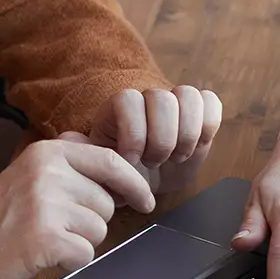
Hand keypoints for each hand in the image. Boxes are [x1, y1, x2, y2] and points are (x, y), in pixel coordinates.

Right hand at [0, 134, 154, 278]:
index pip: (110, 161)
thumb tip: (119, 167)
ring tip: (45, 237)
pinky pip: (85, 254)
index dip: (133, 183)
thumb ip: (69, 164)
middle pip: (106, 203)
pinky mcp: (44, 238)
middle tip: (55, 224)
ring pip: (98, 231)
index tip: (145, 199)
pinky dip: (69, 261)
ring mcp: (46, 205)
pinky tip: (44, 254)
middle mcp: (48, 173)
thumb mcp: (30, 172)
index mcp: (48, 152)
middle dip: (90, 221)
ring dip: (79, 242)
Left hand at [89, 85, 221, 194]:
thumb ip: (85, 153)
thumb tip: (68, 138)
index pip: (128, 99)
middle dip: (161, 138)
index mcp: (119, 108)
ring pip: (188, 96)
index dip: (134, 132)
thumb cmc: (120, 174)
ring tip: (176, 157)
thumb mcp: (99, 169)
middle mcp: (147, 100)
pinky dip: (207, 126)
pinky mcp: (200, 114)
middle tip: (156, 162)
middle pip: (161, 97)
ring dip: (185, 134)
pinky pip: (211, 103)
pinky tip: (196, 147)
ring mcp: (176, 104)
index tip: (132, 160)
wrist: (146, 182)